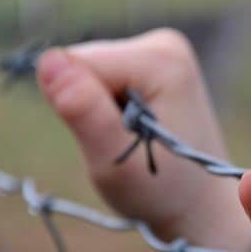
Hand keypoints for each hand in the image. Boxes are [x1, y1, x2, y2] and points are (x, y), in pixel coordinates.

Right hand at [37, 29, 250, 251]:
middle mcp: (163, 44)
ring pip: (88, 74)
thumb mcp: (115, 163)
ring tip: (134, 143)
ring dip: (99, 113)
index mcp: (159, 58)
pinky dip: (109, 111)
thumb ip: (83, 110)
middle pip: (83, 65)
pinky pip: (102, 81)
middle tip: (125, 147)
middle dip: (90, 110)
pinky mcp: (154, 63)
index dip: (79, 111)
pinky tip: (137, 133)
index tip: (113, 142)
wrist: (202, 207)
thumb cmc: (161, 194)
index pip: (76, 65)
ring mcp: (161, 50)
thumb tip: (48, 59)